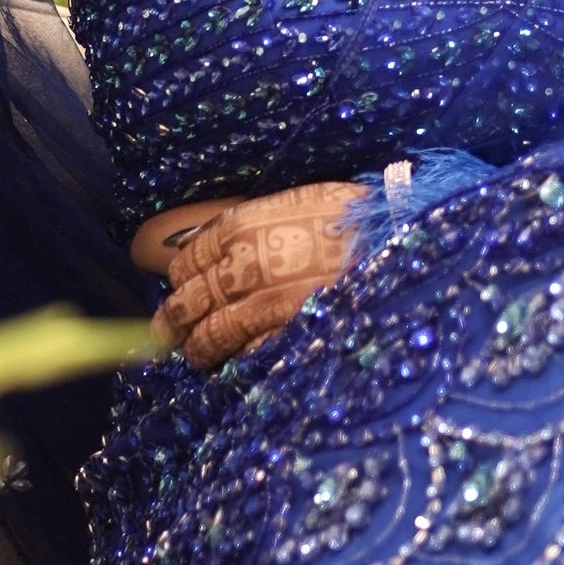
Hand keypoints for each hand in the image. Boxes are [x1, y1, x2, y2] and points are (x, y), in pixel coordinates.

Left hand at [131, 183, 366, 368]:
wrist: (397, 237)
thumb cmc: (351, 216)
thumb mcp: (291, 202)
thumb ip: (250, 228)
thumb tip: (217, 253)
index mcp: (240, 228)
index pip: (184, 262)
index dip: (179, 282)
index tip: (181, 291)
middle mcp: (242, 267)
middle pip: (186, 302)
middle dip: (173, 320)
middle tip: (166, 334)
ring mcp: (263, 306)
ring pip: (208, 336)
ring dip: (196, 349)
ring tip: (195, 355)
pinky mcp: (287, 336)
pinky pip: (244, 357)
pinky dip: (235, 362)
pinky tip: (236, 362)